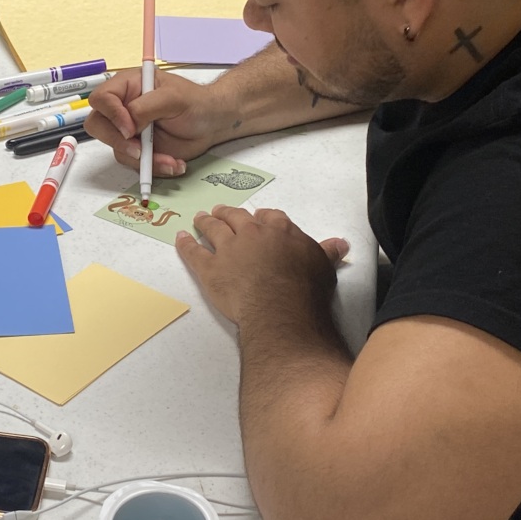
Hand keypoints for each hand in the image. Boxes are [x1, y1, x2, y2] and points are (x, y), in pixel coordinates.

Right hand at [85, 68, 219, 176]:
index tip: (130, 128)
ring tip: (170, 159)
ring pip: (117, 149)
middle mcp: (123, 108)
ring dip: (142, 159)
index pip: (102, 98)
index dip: (111, 114)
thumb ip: (145, 107)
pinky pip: (134, 163)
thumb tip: (127, 124)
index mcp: (128, 86)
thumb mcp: (173, 98)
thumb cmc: (195, 102)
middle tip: (140, 151)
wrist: (211, 123)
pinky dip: (153, 168)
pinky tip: (173, 162)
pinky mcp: (137, 149)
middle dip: (118, 141)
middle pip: (98, 125)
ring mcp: (129, 130)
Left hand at [175, 205, 348, 324]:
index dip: (262, 217)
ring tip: (200, 218)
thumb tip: (340, 243)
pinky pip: (194, 253)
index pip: (269, 216)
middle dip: (228, 213)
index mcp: (279, 230)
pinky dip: (185, 244)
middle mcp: (251, 233)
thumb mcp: (323, 267)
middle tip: (221, 211)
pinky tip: (180, 238)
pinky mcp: (210, 268)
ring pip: (213, 229)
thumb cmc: (305, 289)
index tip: (258, 217)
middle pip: (237, 217)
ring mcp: (228, 249)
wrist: (279, 308)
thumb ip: (326, 252)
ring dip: (206, 221)